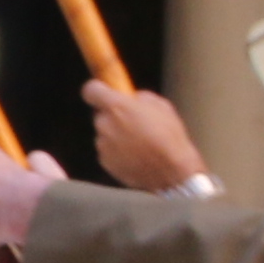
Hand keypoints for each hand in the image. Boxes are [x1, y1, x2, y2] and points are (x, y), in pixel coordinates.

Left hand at [84, 85, 208, 196]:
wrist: (172, 172)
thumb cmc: (169, 137)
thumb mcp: (161, 106)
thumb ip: (140, 98)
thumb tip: (133, 99)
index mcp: (117, 106)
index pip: (91, 90)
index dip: (97, 90)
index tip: (103, 93)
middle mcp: (105, 124)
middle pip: (100, 114)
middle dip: (113, 117)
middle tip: (133, 123)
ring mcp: (103, 145)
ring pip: (104, 133)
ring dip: (116, 135)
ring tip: (138, 142)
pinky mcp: (105, 162)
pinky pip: (107, 151)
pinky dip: (117, 151)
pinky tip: (135, 155)